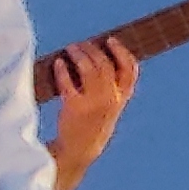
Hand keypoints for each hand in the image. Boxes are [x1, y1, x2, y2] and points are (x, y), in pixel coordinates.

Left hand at [46, 38, 139, 189]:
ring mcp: (94, 103)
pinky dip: (63, 71)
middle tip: (81, 43)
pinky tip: (58, 64)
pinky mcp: (75, 107)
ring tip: (70, 48)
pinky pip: (69, 83)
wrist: (81, 149)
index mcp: (121, 98)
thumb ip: (110, 86)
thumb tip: (96, 54)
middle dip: (93, 49)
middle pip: (106, 65)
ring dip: (79, 55)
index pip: (130, 70)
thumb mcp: (110, 106)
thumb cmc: (92, 122)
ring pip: (90, 70)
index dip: (121, 52)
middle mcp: (111, 99)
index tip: (110, 40)